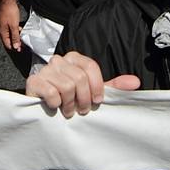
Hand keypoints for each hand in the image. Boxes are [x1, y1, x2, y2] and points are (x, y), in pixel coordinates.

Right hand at [0, 0, 22, 51]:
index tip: (20, 49)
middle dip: (16, 42)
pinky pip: (10, 28)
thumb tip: (15, 46)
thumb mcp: (14, 26)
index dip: (14, 47)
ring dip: (16, 35)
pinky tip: (19, 28)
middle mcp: (2, 29)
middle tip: (22, 43)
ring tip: (22, 35)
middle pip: (8, 40)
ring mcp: (3, 25)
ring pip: (10, 34)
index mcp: (2, 32)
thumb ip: (15, 36)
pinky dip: (15, 30)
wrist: (7, 0)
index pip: (7, 44)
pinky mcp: (6, 20)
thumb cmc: (9, 10)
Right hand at [25, 51, 141, 117]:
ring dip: (70, 104)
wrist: (43, 109)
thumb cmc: (69, 99)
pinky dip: (56, 104)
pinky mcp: (34, 82)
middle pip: (79, 78)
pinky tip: (55, 107)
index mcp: (74, 58)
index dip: (97, 87)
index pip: (90, 67)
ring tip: (68, 111)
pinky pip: (52, 92)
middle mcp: (59, 60)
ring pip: (67, 86)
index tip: (97, 101)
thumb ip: (113, 86)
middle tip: (81, 110)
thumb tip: (135, 82)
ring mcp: (45, 70)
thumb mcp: (92, 92)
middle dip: (83, 99)